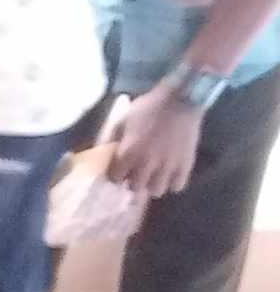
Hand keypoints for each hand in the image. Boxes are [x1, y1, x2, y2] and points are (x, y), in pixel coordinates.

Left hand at [109, 82, 204, 199]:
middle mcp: (148, 163)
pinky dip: (171, 184)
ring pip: (156, 191)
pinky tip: (168, 176)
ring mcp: (168, 166)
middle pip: (135, 188)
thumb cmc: (149, 107)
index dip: (115, 175)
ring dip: (151, 186)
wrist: (180, 100)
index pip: (116, 177)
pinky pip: (177, 186)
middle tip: (134, 175)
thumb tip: (106, 150)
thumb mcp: (124, 119)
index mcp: (130, 151)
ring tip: (152, 177)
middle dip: (132, 183)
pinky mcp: (186, 165)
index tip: (118, 171)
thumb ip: (114, 137)